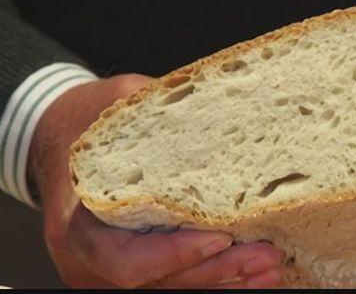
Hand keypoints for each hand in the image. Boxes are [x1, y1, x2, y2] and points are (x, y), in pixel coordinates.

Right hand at [28, 74, 282, 287]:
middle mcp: (93, 259)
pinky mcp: (140, 269)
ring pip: (174, 287)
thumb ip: (159, 119)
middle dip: (217, 271)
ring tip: (270, 267)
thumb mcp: (119, 102)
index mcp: (79, 222)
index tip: (221, 237)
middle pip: (160, 281)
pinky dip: (217, 277)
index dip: (175, 254)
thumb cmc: (90, 115)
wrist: (62, 132)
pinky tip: (255, 270)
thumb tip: (219, 108)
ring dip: (226, 280)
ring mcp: (111, 272)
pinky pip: (179, 281)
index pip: (125, 259)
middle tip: (266, 256)